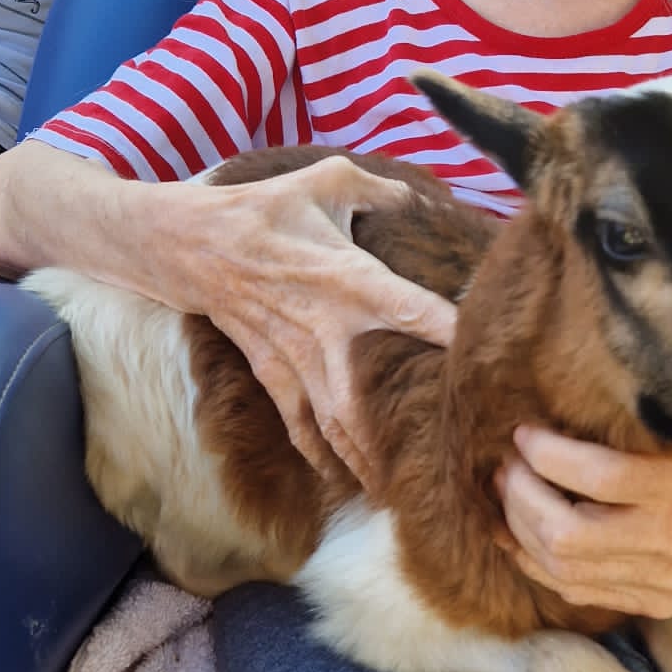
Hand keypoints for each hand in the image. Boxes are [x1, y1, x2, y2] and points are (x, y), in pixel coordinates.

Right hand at [186, 156, 455, 484]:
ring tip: (396, 492)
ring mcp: (295, 357)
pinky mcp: (272, 371)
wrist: (190, 244)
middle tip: (439, 462)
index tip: (481, 356)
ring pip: (334, 422)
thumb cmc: (266, 209)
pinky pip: (299, 423)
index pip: (408, 308)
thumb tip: (427, 195)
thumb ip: (384, 188)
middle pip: (366, 395)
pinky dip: (320, 454)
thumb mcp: (326, 179)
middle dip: (397, 434)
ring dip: (363, 458)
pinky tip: (343, 480)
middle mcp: (325, 327)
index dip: (446, 331)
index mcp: (348, 278)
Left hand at [494, 424, 671, 618]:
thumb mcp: (657, 428)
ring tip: (508, 494)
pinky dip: (534, 561)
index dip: (547, 455)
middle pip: (568, 533)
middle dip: (522, 496)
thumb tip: (530, 430)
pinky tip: (518, 532)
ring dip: (519, 528)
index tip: (524, 434)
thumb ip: (607, 427)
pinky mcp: (654, 602)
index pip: (600, 476)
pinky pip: (573, 589)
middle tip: (508, 467)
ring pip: (562, 567)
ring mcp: (665, 579)